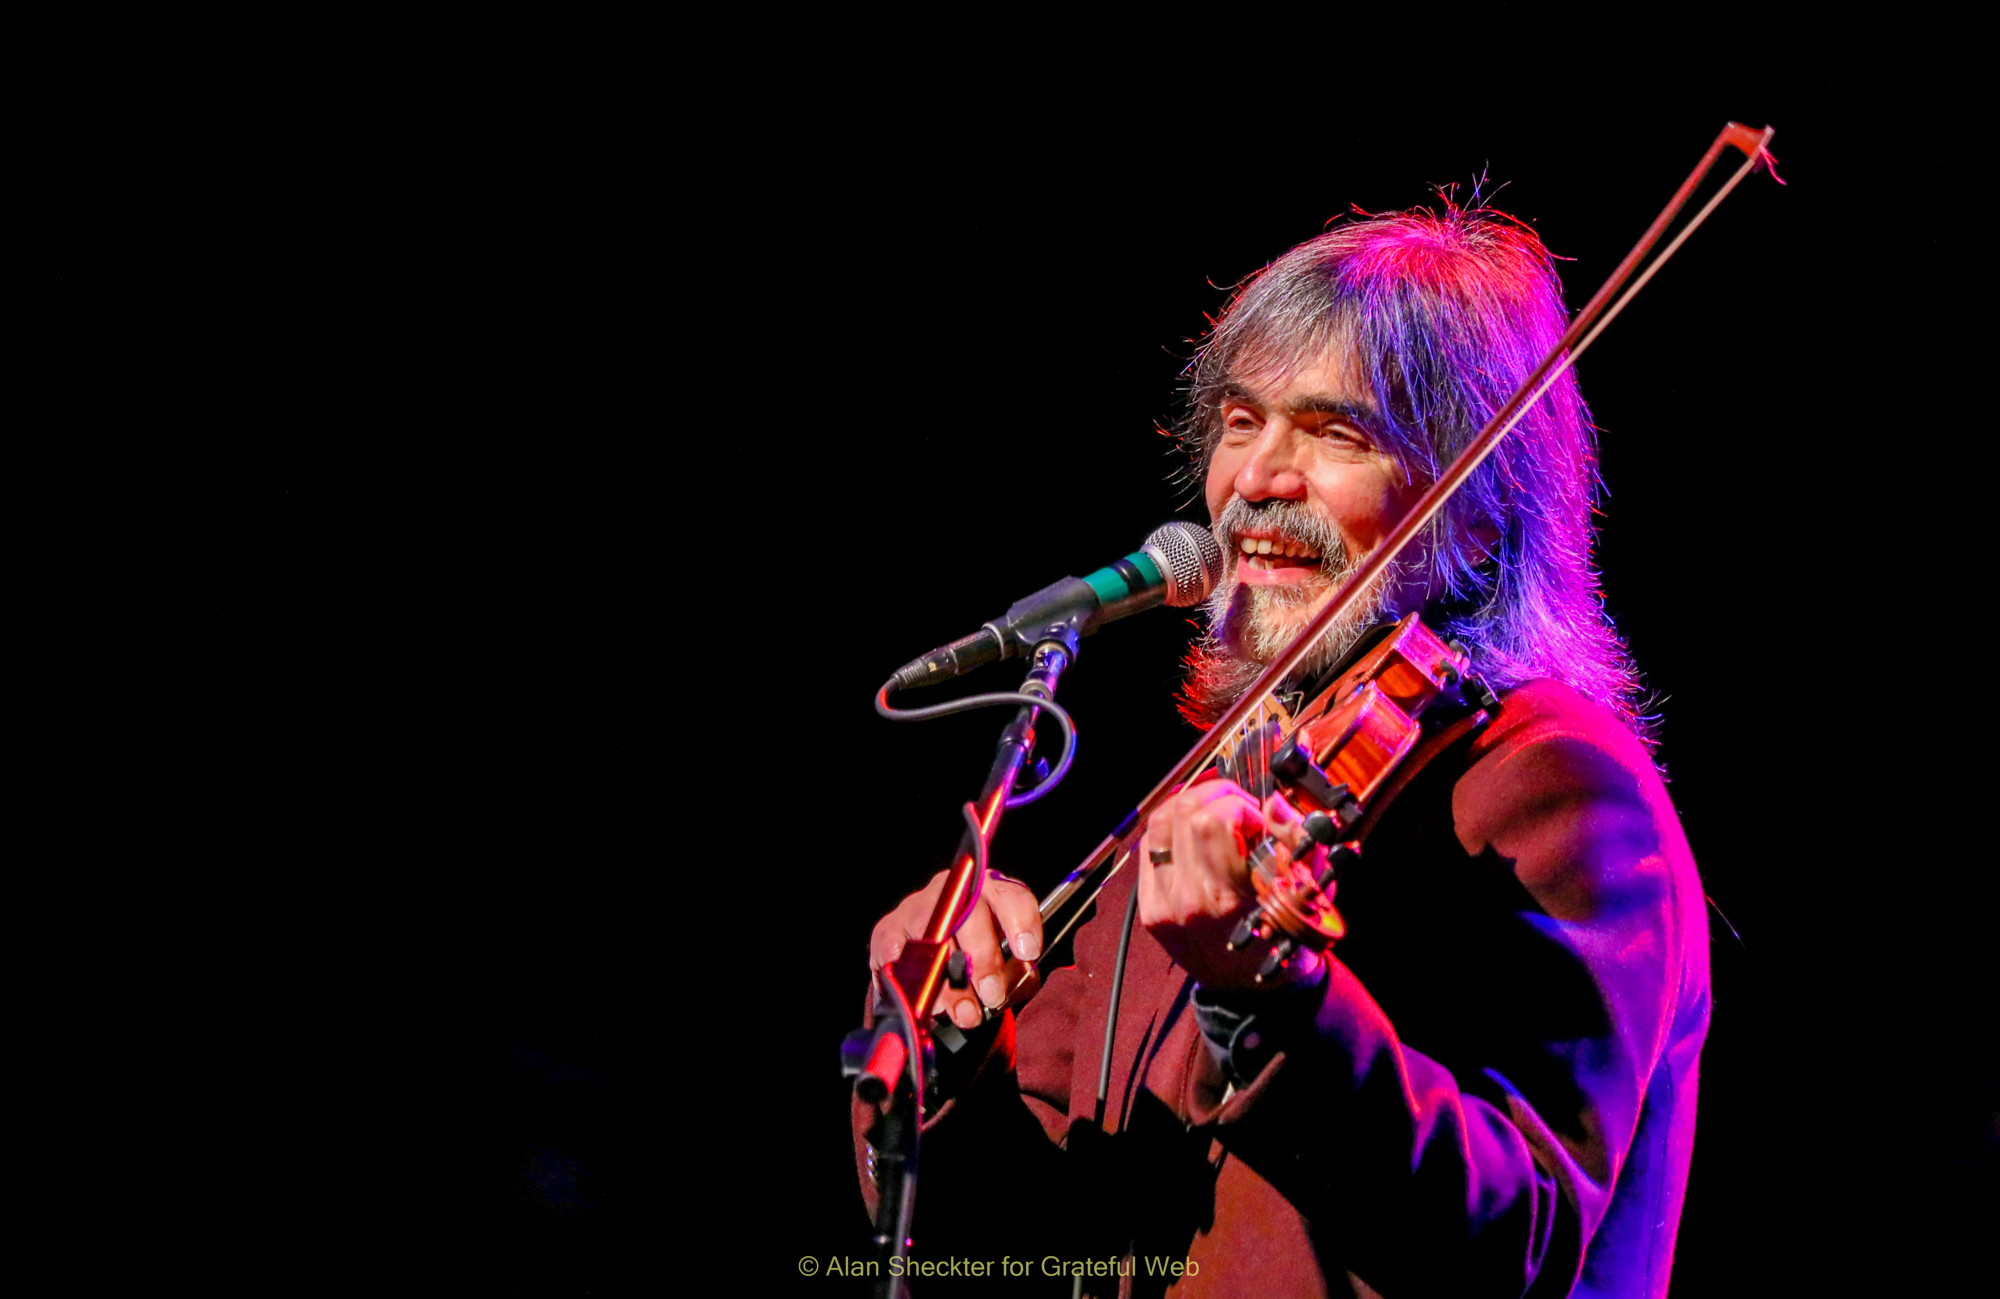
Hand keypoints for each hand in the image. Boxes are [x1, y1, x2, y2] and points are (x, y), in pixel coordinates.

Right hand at [870, 870, 1042, 1029]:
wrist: (938, 972)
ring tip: (964, 1012)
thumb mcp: (1007, 968)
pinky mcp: (889, 928)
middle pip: (970, 914)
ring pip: (933, 933)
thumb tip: (1008, 989)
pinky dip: (901, 964)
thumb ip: (1016, 976)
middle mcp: (956, 891)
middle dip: (984, 958)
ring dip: (949, 979)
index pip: (1011, 896)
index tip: (1027, 953)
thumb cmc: (982, 966)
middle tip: (992, 995)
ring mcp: (918, 906)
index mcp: (993, 894)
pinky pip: (891, 942)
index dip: (1021, 922)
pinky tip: (911, 985)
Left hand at [1140, 779, 1324, 992]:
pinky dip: (1171, 831)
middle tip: (1237, 808)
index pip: (1214, 821)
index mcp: (1230, 897)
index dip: (1239, 806)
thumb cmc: (1284, 937)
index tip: (1257, 821)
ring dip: (1189, 805)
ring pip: (1159, 823)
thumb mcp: (1308, 889)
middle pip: (1182, 812)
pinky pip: (1148, 848)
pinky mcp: (1149, 908)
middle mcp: (1189, 899)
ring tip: (1215, 813)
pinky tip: (1193, 834)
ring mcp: (1162, 904)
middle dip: (1214, 795)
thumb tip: (1274, 803)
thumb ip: (1296, 839)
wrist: (1252, 989)